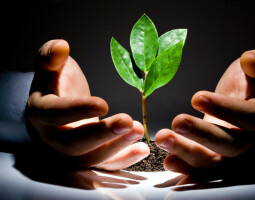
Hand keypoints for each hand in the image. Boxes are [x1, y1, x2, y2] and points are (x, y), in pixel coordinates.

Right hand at [26, 39, 148, 169]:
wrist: (56, 107)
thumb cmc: (55, 85)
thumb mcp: (50, 67)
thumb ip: (51, 56)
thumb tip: (61, 46)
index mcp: (40, 112)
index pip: (55, 114)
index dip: (77, 110)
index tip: (103, 103)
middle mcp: (51, 138)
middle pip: (74, 144)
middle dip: (102, 135)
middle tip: (128, 122)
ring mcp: (68, 152)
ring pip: (90, 158)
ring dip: (117, 147)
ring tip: (139, 131)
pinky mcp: (85, 157)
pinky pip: (103, 165)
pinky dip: (123, 159)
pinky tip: (142, 150)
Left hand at [155, 50, 254, 173]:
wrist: (242, 102)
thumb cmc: (248, 84)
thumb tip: (251, 61)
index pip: (249, 116)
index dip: (225, 108)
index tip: (197, 97)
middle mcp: (249, 139)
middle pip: (230, 145)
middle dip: (202, 134)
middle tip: (177, 122)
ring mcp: (230, 153)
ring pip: (213, 161)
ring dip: (186, 152)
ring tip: (163, 138)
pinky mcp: (214, 158)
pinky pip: (201, 169)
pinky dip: (185, 167)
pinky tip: (168, 160)